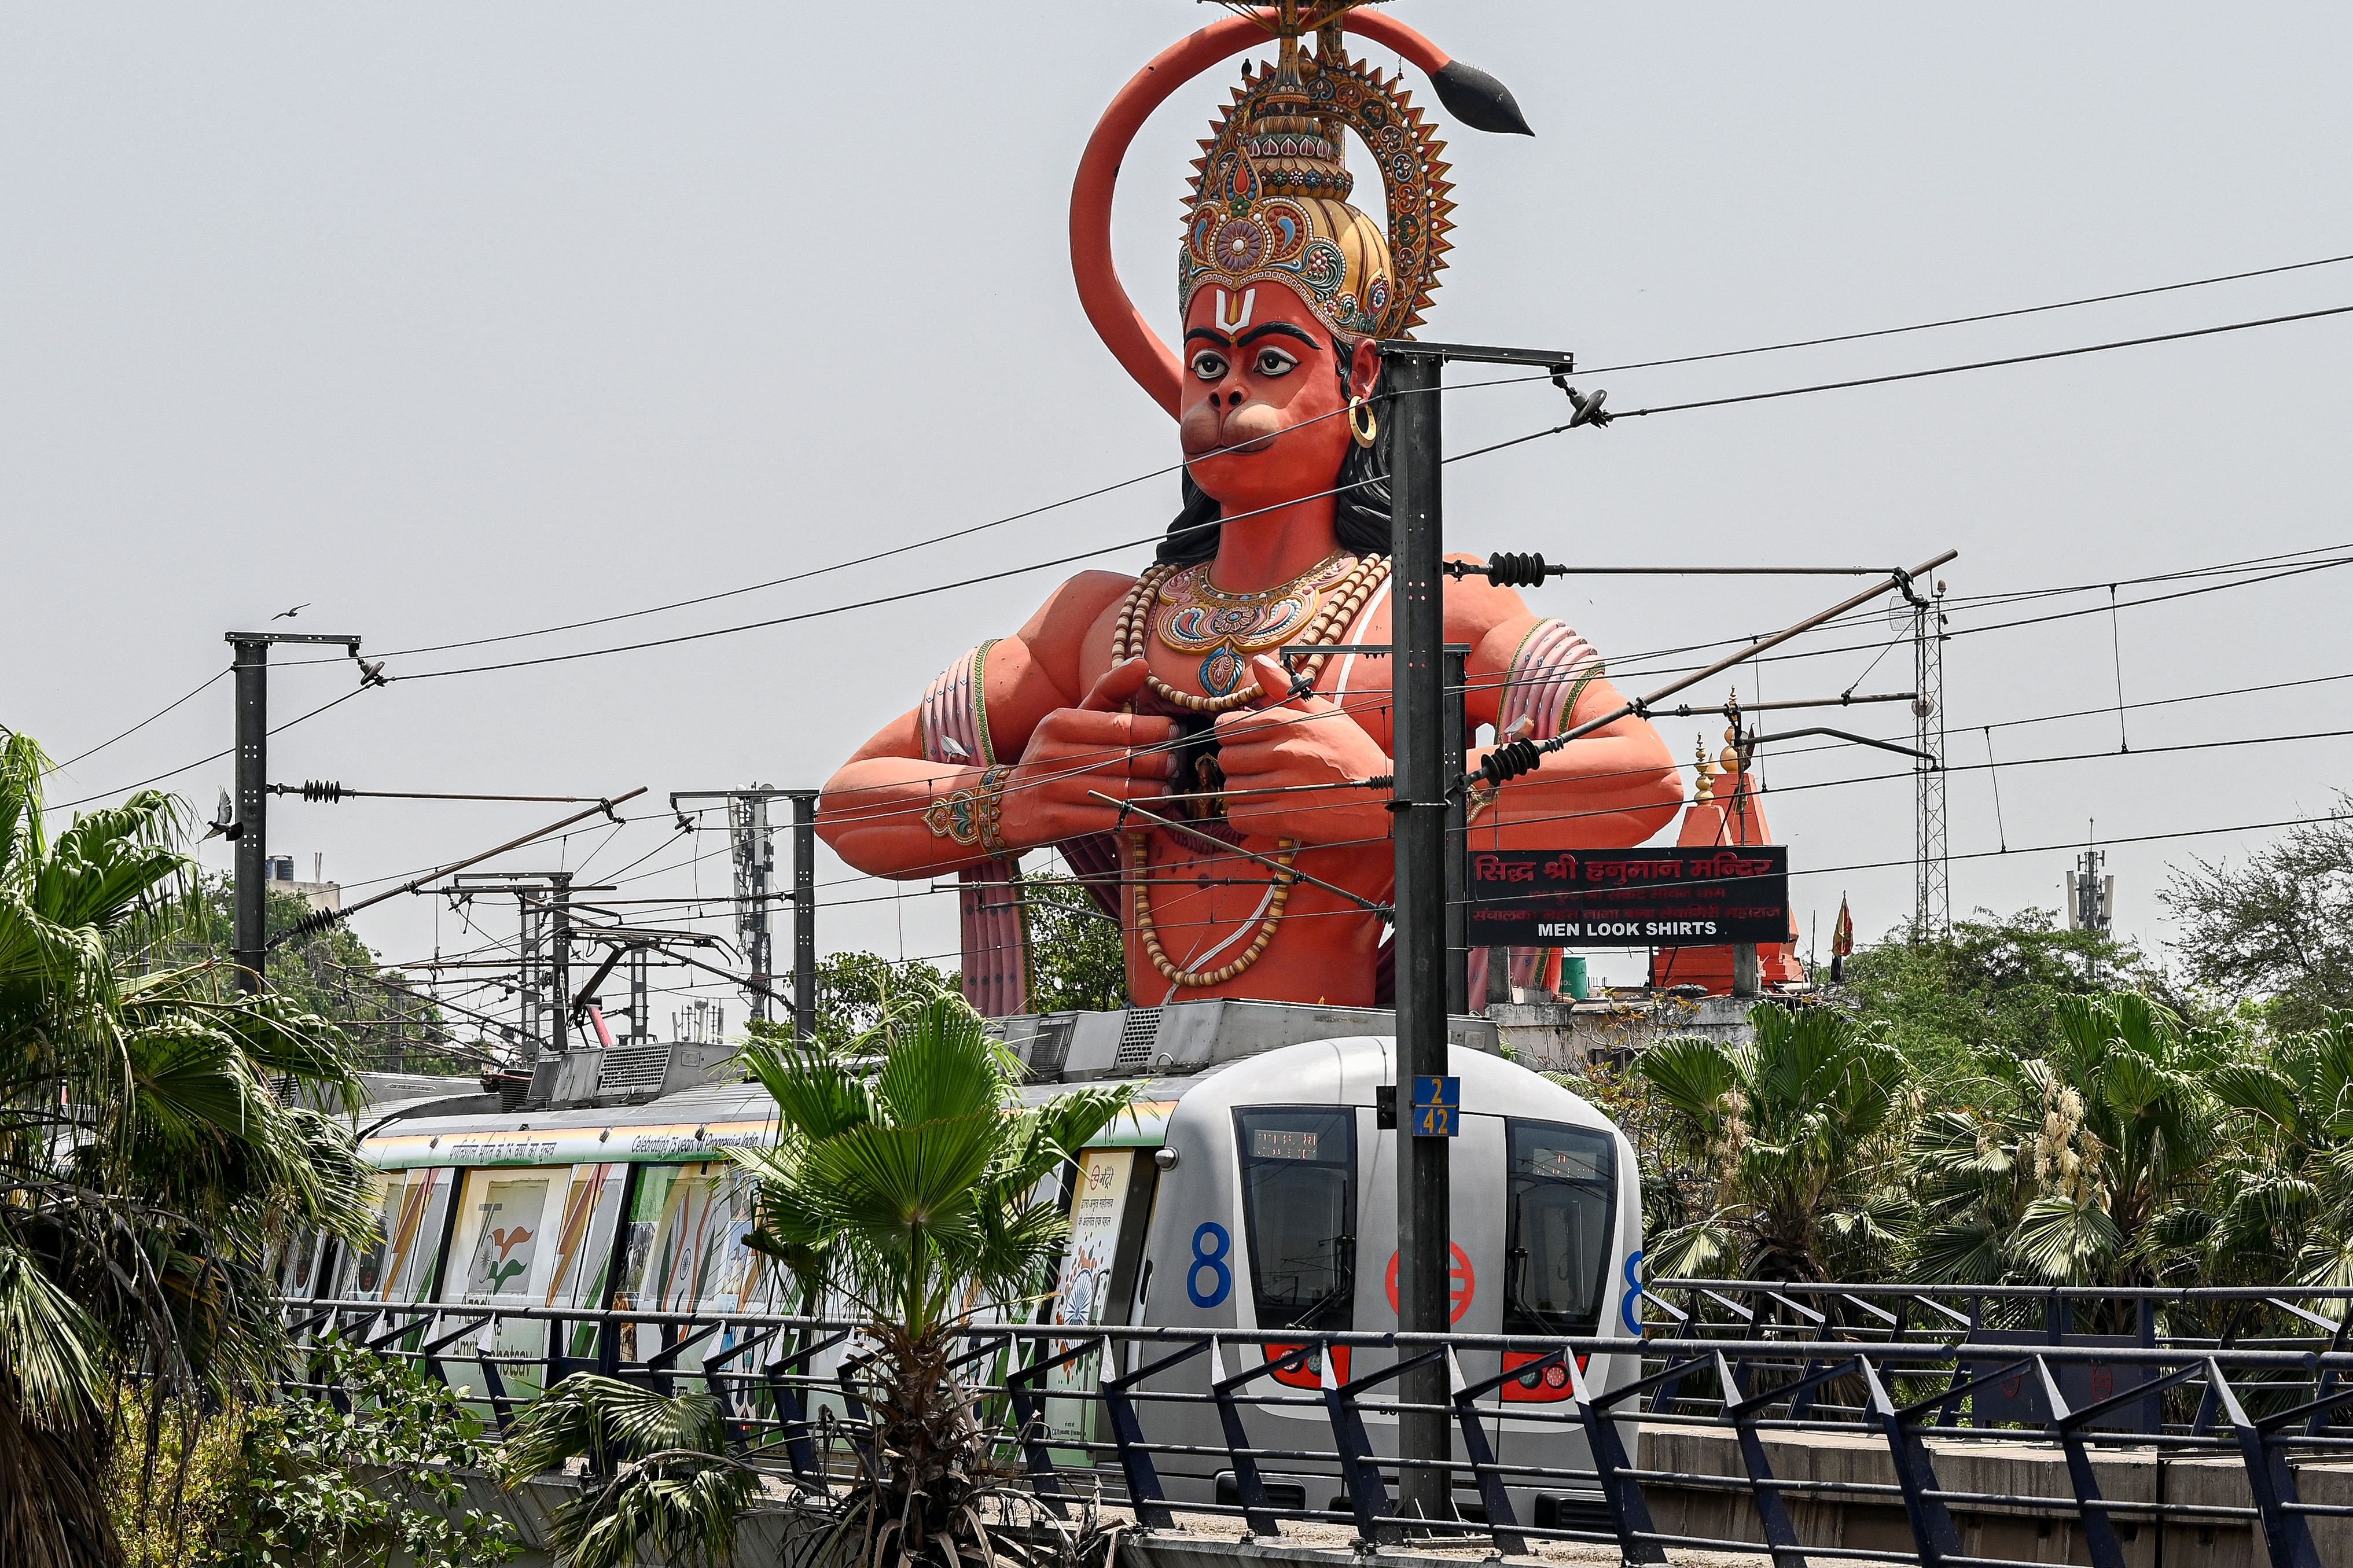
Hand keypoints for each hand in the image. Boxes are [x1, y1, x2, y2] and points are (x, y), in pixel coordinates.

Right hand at [998, 659, 1174, 846]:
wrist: (1007, 803)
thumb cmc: (1053, 756)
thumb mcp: (1073, 719)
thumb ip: (1109, 691)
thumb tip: (1142, 663)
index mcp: (1059, 723)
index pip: (1119, 725)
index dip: (1155, 730)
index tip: (1175, 731)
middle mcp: (1052, 754)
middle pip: (1123, 760)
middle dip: (1157, 763)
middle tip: (1174, 765)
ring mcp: (1051, 789)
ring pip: (1119, 792)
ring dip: (1152, 794)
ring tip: (1167, 790)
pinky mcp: (1054, 821)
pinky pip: (1108, 821)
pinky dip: (1137, 820)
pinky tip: (1152, 816)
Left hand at [1212, 655, 1394, 843]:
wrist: (1383, 795)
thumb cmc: (1352, 752)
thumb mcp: (1323, 711)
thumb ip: (1283, 687)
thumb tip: (1258, 661)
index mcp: (1287, 723)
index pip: (1226, 728)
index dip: (1231, 736)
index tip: (1245, 742)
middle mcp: (1283, 752)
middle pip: (1226, 759)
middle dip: (1237, 764)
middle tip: (1258, 768)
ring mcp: (1284, 787)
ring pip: (1232, 789)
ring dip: (1243, 791)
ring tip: (1266, 789)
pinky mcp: (1286, 819)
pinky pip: (1241, 817)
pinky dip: (1246, 816)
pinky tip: (1264, 809)